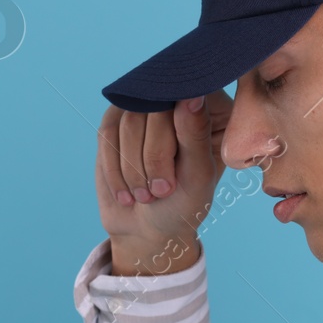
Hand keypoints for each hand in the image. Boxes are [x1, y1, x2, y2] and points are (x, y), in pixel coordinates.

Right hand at [93, 90, 233, 273]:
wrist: (148, 229)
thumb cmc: (183, 204)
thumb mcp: (197, 176)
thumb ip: (196, 135)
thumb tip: (191, 95)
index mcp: (214, 109)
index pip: (192, 93)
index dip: (179, 130)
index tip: (177, 172)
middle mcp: (179, 100)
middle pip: (157, 105)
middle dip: (154, 157)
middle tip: (162, 191)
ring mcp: (145, 106)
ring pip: (129, 118)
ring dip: (133, 167)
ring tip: (146, 195)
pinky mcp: (117, 119)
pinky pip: (108, 132)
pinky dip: (115, 168)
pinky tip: (127, 192)